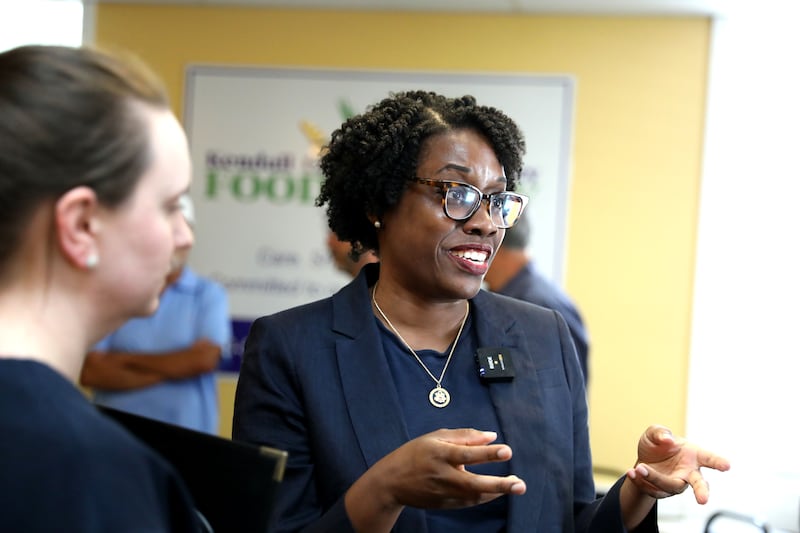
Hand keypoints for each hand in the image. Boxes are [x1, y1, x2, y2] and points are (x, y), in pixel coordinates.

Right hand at [370, 428, 524, 509]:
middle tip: (519, 484)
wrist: (392, 482)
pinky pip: (469, 502)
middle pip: (474, 482)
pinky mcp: (445, 504)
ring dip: (496, 492)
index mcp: (439, 453)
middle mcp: (442, 475)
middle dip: (499, 484)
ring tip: (516, 486)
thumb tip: (491, 436)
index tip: (507, 451)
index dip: (487, 453)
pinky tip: (497, 491)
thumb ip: (464, 435)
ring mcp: (444, 492)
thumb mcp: (435, 437)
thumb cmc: (415, 454)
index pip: (467, 454)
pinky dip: (485, 497)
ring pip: (474, 496)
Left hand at [626, 425, 729, 503]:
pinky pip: (653, 489)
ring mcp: (677, 483)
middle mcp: (689, 472)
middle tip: (703, 500)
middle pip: (699, 484)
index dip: (718, 462)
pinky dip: (641, 481)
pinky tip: (632, 473)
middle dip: (702, 492)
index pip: (709, 458)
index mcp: (694, 455)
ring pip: (671, 486)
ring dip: (655, 478)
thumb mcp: (654, 433)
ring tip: (640, 468)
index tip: (727, 466)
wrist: (645, 459)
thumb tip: (667, 440)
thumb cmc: (658, 444)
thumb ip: (660, 433)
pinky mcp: (663, 492)